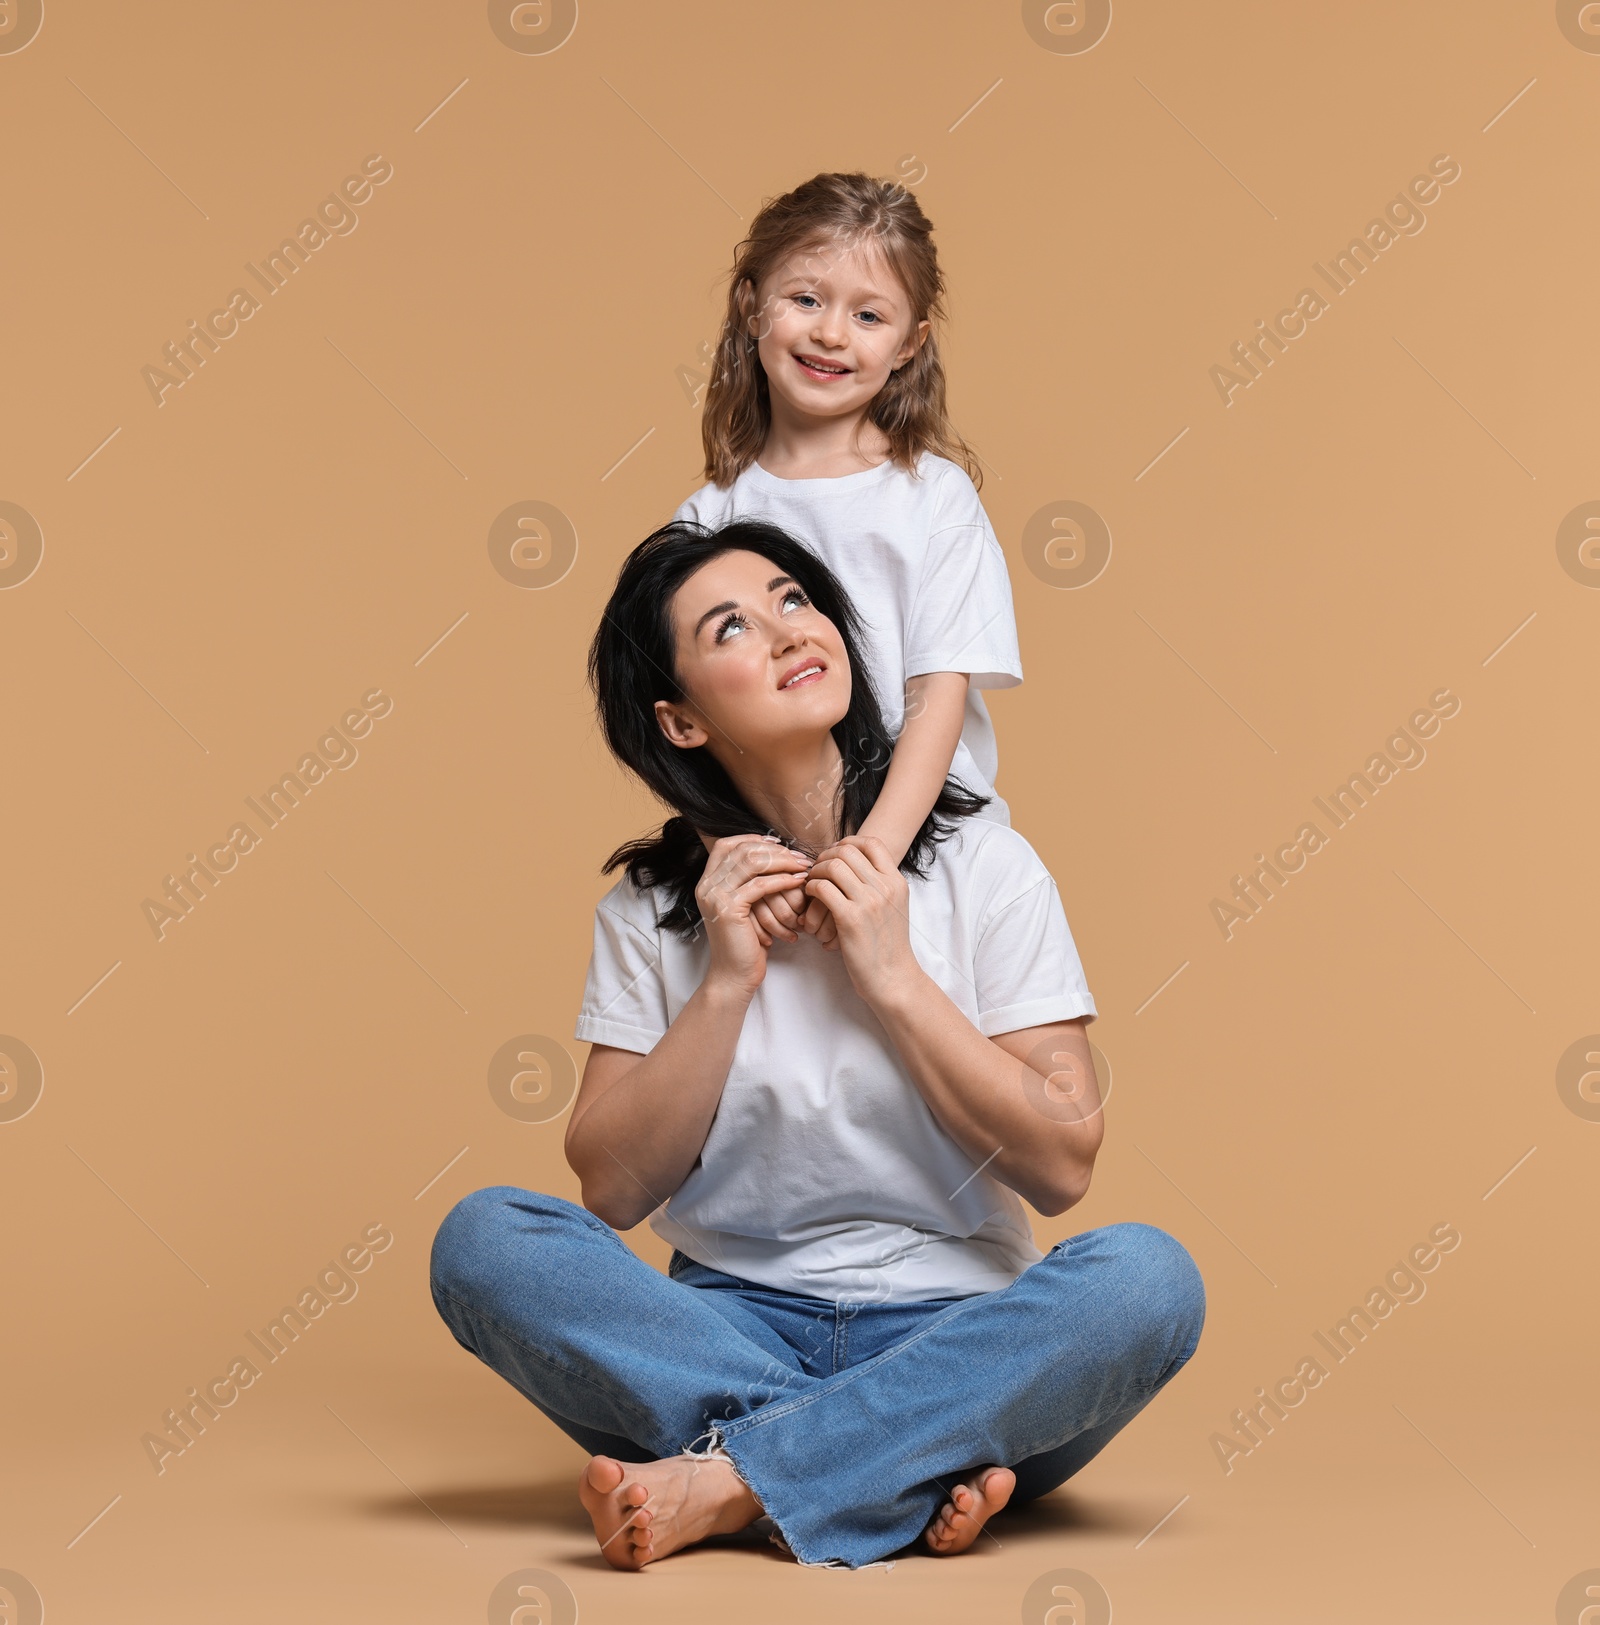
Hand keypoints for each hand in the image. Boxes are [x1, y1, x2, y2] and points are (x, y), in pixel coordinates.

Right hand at [696, 836, 813, 994]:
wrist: (734, 975)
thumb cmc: (745, 942)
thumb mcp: (744, 906)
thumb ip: (749, 881)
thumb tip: (775, 854)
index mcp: (707, 881)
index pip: (727, 844)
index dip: (753, 839)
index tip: (780, 843)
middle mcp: (706, 885)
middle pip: (742, 850)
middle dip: (775, 850)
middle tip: (800, 856)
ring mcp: (714, 896)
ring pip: (752, 863)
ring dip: (782, 861)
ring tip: (803, 866)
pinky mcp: (728, 909)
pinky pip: (760, 885)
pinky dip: (782, 880)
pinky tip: (798, 882)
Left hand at [802, 835, 917, 1000]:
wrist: (893, 978)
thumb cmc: (888, 946)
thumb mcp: (894, 908)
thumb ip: (880, 886)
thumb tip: (855, 866)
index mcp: (896, 882)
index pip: (872, 843)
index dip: (848, 842)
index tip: (835, 854)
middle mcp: (885, 887)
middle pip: (847, 850)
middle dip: (826, 855)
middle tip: (817, 870)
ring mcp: (869, 902)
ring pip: (833, 865)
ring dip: (816, 871)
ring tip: (811, 883)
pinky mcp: (850, 919)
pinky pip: (822, 888)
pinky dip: (811, 888)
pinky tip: (810, 897)